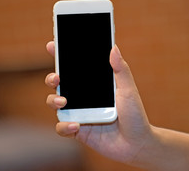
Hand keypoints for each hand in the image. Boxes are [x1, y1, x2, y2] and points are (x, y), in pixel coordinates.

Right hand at [45, 41, 151, 164]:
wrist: (137, 143)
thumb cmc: (135, 115)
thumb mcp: (129, 90)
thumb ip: (121, 70)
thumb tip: (114, 47)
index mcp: (93, 84)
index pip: (74, 68)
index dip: (61, 56)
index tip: (52, 45)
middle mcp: (83, 97)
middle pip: (59, 83)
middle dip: (52, 77)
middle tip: (56, 77)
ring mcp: (79, 113)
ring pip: (55, 103)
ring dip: (53, 100)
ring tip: (63, 101)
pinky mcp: (77, 130)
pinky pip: (62, 128)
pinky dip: (64, 126)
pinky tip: (75, 125)